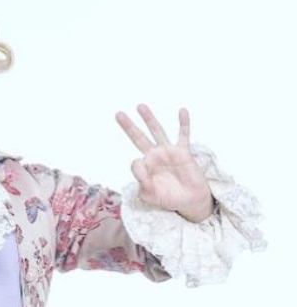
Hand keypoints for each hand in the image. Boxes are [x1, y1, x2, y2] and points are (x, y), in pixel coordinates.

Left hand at [115, 104, 212, 222]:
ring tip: (140, 106)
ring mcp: (168, 152)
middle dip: (129, 126)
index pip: (135, 163)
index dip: (139, 172)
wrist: (189, 201)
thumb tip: (137, 161)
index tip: (146, 180)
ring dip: (149, 119)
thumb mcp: (150, 195)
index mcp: (145, 167)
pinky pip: (184, 135)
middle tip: (118, 114)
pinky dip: (183, 123)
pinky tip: (182, 110)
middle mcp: (154, 156)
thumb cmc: (168, 198)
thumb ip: (141, 182)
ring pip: (157, 131)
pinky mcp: (183, 152)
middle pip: (139, 138)